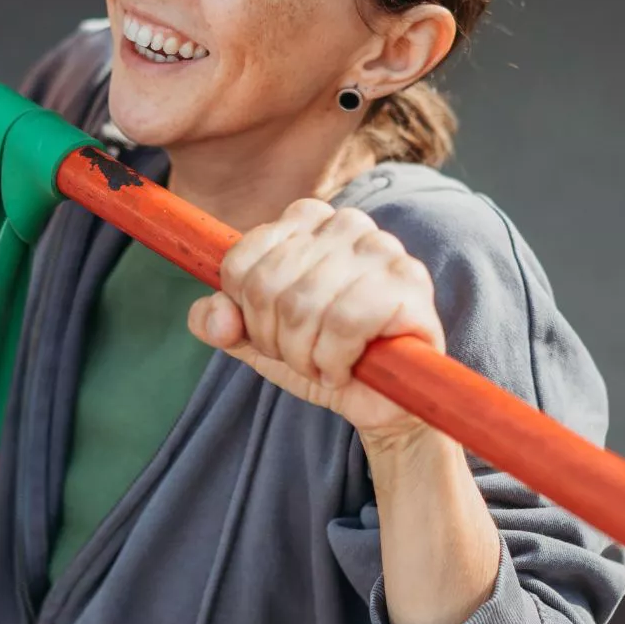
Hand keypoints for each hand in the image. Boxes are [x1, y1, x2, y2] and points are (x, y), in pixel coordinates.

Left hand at [187, 198, 445, 447]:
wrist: (383, 403)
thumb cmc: (324, 357)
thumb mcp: (258, 339)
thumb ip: (220, 321)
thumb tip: (214, 316)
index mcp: (307, 220)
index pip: (241, 261)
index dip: (247, 313)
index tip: (274, 333)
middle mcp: (346, 223)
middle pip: (268, 286)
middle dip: (277, 340)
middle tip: (305, 356)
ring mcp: (382, 249)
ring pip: (303, 305)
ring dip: (306, 356)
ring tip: (326, 365)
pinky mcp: (409, 283)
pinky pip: (343, 323)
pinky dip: (335, 362)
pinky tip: (348, 369)